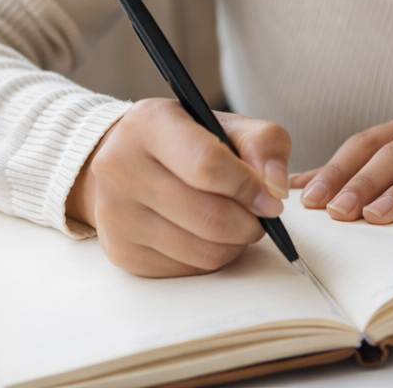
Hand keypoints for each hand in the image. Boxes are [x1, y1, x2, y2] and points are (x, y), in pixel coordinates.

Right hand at [66, 98, 290, 276]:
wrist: (125, 161)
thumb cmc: (184, 141)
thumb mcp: (223, 124)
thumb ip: (263, 143)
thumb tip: (276, 187)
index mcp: (149, 124)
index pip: (207, 165)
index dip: (249, 186)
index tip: (270, 197)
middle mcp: (121, 168)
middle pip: (209, 216)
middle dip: (250, 222)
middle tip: (260, 216)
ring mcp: (116, 215)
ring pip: (203, 250)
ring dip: (236, 244)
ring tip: (238, 224)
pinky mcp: (122, 252)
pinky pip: (188, 269)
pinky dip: (212, 257)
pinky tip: (209, 236)